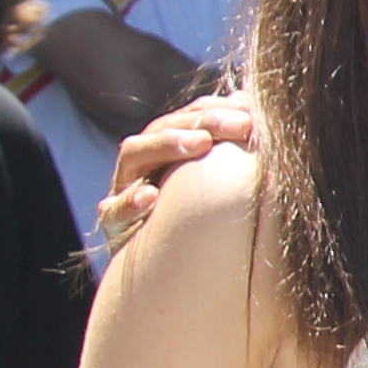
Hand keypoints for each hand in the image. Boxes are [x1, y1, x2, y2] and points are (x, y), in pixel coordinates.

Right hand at [99, 94, 258, 253]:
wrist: (164, 267)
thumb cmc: (197, 220)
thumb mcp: (215, 183)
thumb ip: (228, 146)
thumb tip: (248, 100)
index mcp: (167, 148)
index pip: (189, 117)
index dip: (218, 109)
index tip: (253, 113)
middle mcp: (143, 162)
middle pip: (164, 128)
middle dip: (204, 122)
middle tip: (241, 125)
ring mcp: (123, 189)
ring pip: (134, 154)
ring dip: (167, 145)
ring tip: (200, 144)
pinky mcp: (113, 223)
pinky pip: (114, 209)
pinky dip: (131, 202)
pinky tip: (150, 197)